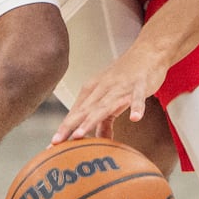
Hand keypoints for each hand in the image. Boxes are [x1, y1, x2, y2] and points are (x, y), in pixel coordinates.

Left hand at [53, 49, 168, 143]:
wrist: (147, 51)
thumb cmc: (125, 76)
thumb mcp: (112, 99)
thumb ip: (105, 121)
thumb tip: (98, 142)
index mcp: (93, 90)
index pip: (75, 113)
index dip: (63, 130)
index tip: (51, 147)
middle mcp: (103, 88)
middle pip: (84, 110)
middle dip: (69, 127)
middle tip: (56, 142)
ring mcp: (121, 86)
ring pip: (105, 105)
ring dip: (92, 120)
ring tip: (80, 134)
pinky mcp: (140, 84)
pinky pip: (138, 98)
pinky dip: (137, 107)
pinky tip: (135, 118)